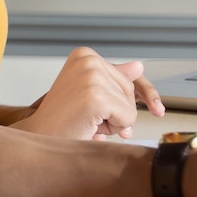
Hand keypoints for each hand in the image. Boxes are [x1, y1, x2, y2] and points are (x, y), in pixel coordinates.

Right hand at [13, 47, 163, 139]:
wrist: (38, 141)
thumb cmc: (61, 122)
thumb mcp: (90, 96)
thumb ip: (114, 81)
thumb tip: (138, 66)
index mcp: (85, 55)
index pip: (130, 74)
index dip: (145, 94)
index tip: (158, 109)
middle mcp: (88, 60)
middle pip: (131, 91)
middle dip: (118, 113)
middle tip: (91, 121)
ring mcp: (91, 76)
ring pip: (130, 107)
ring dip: (113, 124)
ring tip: (87, 124)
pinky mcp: (95, 96)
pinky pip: (126, 118)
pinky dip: (114, 129)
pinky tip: (91, 129)